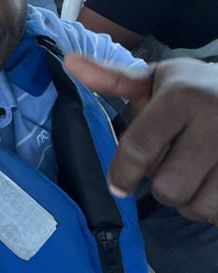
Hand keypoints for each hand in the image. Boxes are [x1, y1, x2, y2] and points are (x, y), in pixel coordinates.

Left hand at [65, 54, 217, 223]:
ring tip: (191, 179)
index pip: (139, 148)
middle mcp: (215, 121)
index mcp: (182, 98)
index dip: (122, 174)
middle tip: (167, 170)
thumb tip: (69, 63)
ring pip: (197, 204)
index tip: (117, 186)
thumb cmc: (193, 88)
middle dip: (160, 186)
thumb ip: (112, 78)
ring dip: (188, 201)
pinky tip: (211, 187)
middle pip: (168, 185)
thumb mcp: (154, 78)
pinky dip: (211, 209)